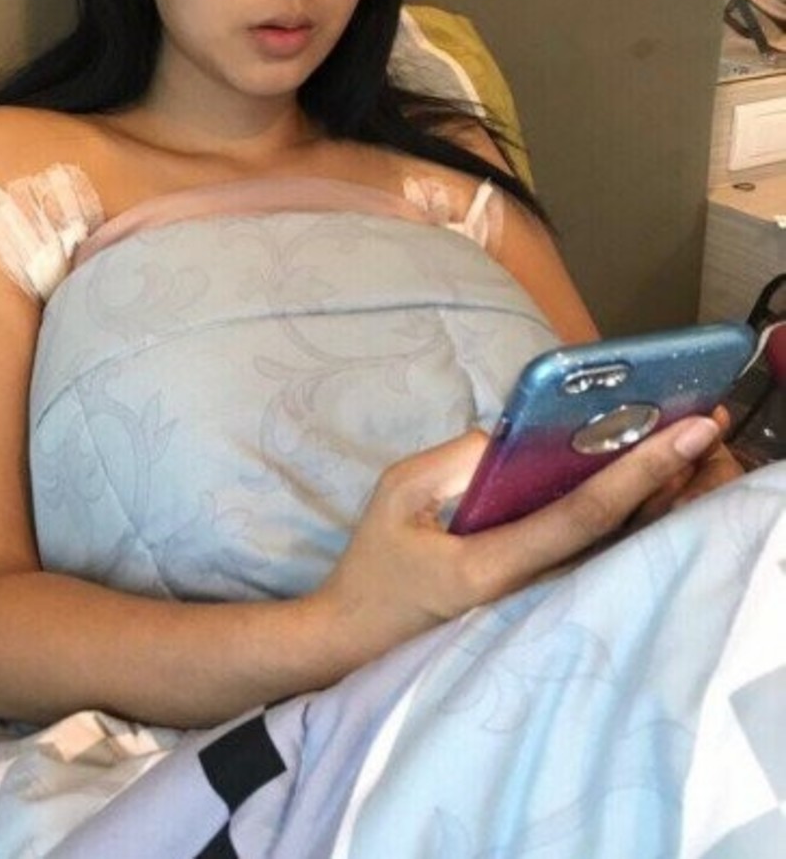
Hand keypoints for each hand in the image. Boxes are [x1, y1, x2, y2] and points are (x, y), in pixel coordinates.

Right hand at [315, 412, 726, 666]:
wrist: (360, 635)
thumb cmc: (376, 563)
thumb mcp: (399, 492)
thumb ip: (457, 459)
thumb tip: (518, 438)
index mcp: (490, 566)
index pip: (579, 517)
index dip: (634, 474)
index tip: (679, 435)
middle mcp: (529, 591)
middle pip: (615, 535)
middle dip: (663, 480)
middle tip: (703, 429)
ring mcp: (538, 600)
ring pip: (612, 547)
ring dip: (654, 497)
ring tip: (688, 448)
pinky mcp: (538, 596)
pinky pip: (592, 552)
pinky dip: (624, 513)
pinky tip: (645, 480)